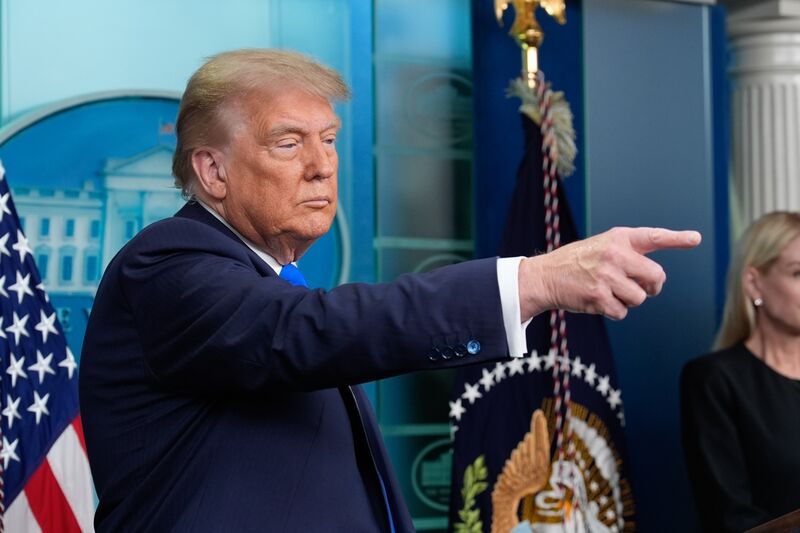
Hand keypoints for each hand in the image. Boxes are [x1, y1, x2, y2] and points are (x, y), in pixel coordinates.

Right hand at [518, 227, 700, 320]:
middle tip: (638, 286)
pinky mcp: (598, 296)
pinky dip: (614, 311)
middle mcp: (615, 254)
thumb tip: (656, 281)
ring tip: (608, 292)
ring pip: (640, 298)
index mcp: (618, 238)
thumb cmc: (578, 263)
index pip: (653, 237)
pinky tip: (598, 301)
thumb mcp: (602, 247)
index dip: (677, 238)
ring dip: (628, 301)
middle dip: (651, 286)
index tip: (696, 238)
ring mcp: (607, 275)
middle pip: (656, 276)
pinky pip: (622, 312)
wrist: (545, 276)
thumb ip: (629, 255)